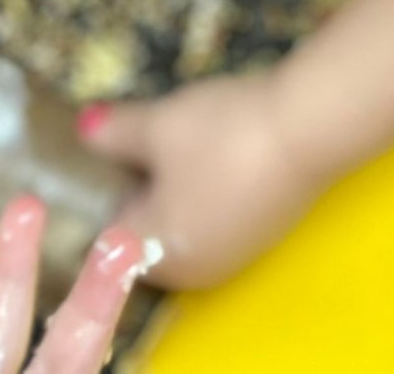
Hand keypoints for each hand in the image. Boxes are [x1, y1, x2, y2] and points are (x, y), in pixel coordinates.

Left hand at [78, 71, 325, 289]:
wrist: (308, 128)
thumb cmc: (220, 135)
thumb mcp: (158, 123)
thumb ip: (114, 132)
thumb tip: (85, 130)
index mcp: (155, 254)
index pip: (109, 232)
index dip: (107, 185)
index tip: (115, 145)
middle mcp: (194, 270)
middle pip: (149, 230)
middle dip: (145, 186)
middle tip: (151, 134)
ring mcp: (234, 254)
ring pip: (187, 221)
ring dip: (181, 184)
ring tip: (189, 133)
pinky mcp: (265, 233)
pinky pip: (220, 215)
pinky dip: (213, 186)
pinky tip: (225, 145)